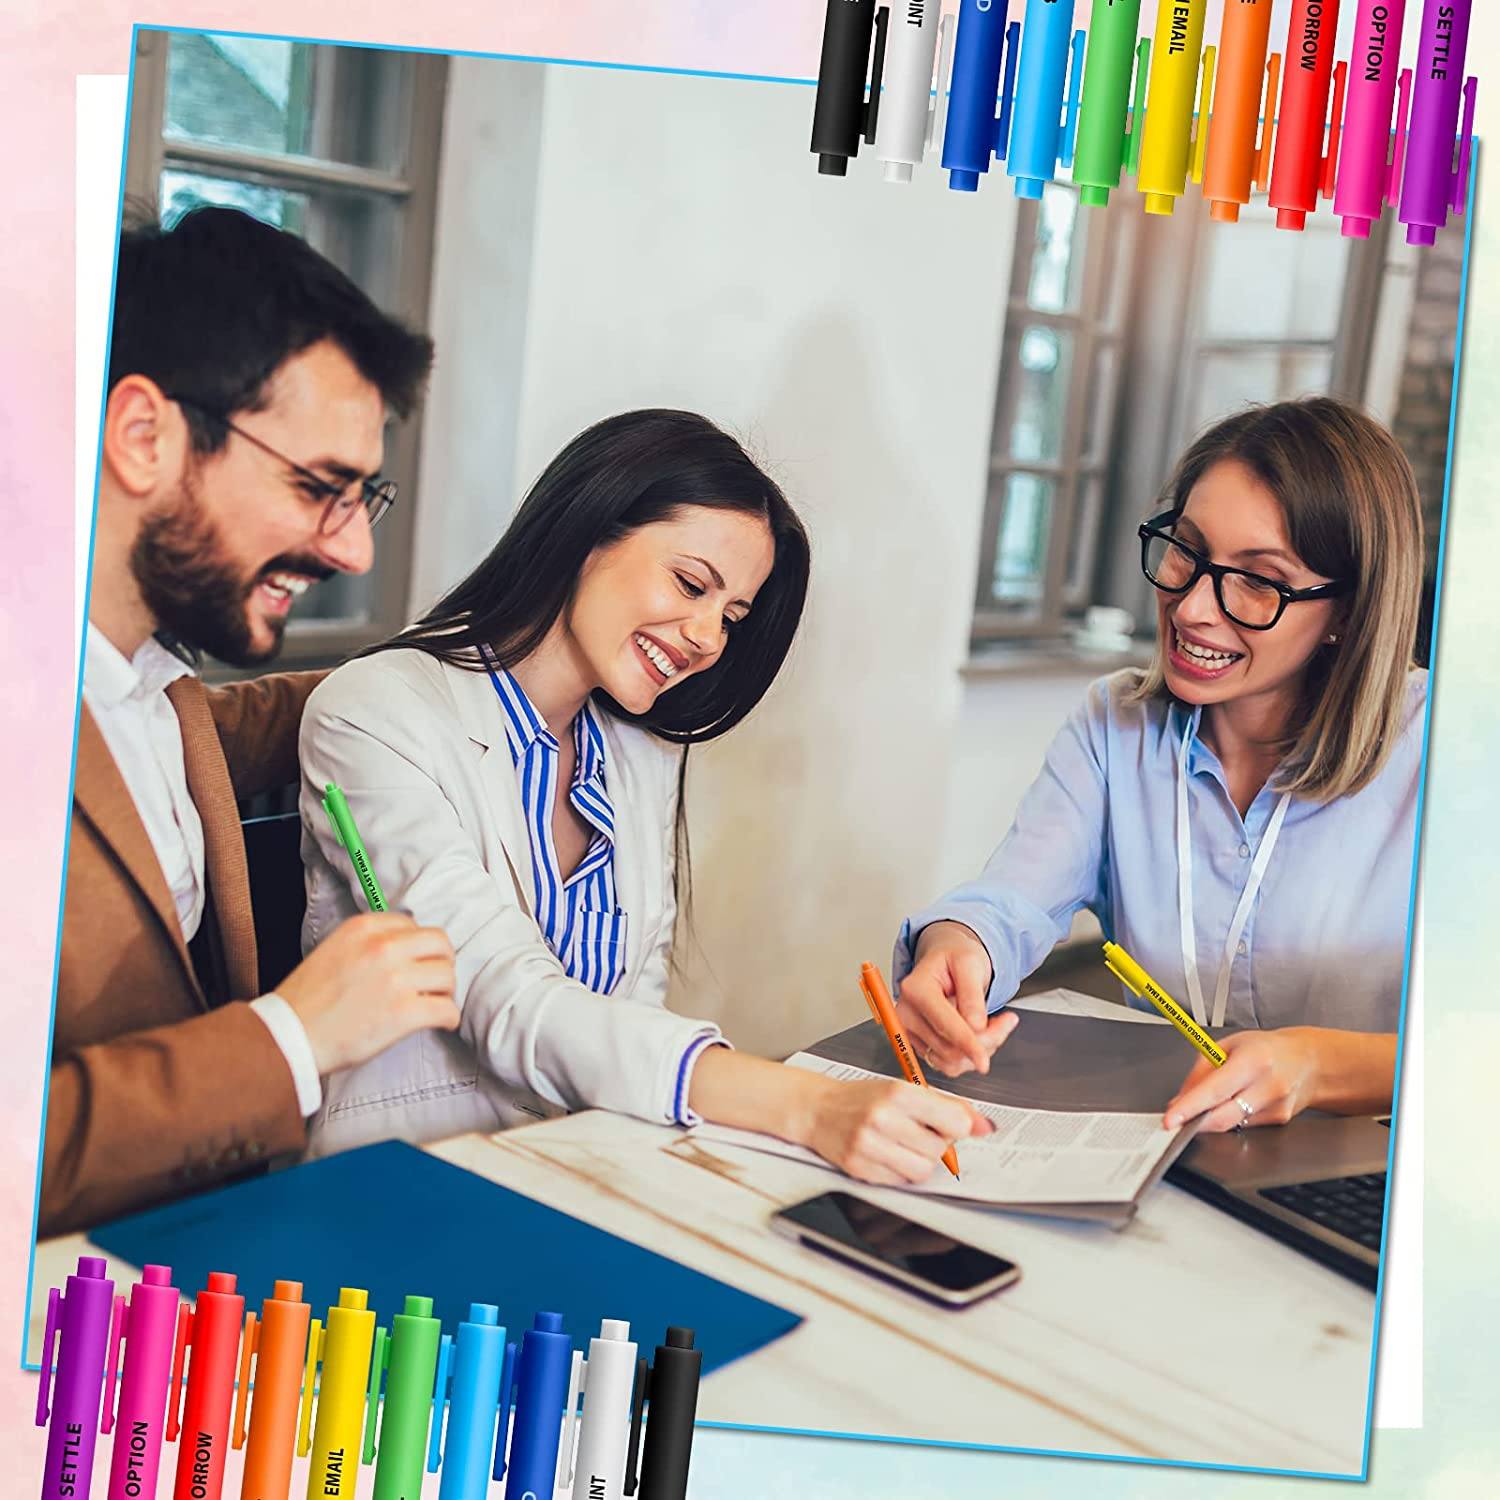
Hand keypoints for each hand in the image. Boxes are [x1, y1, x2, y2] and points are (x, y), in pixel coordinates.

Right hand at [277, 912, 459, 1075]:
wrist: (287, 1038)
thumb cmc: (307, 1001)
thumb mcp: (335, 950)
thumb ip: (369, 943)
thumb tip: (405, 949)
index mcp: (364, 928)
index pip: (414, 926)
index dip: (418, 948)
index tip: (415, 964)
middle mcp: (383, 947)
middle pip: (440, 944)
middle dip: (441, 963)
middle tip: (434, 982)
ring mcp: (395, 978)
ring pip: (447, 976)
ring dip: (444, 992)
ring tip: (433, 1004)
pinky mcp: (404, 1012)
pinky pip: (447, 1009)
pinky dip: (448, 1018)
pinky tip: (440, 1023)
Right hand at [802, 1074, 993, 1185]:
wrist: (817, 1109)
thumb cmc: (863, 1098)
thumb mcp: (904, 1089)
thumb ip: (947, 1106)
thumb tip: (985, 1126)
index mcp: (898, 1093)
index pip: (954, 1121)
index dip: (956, 1125)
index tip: (946, 1122)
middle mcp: (882, 1118)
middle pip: (939, 1149)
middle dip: (936, 1143)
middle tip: (917, 1131)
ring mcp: (868, 1146)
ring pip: (922, 1170)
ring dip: (919, 1160)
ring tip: (903, 1144)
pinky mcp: (859, 1168)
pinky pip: (900, 1181)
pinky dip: (900, 1171)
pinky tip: (887, 1154)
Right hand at [897, 922, 1015, 1075]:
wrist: (946, 961)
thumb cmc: (955, 957)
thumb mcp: (970, 963)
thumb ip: (972, 994)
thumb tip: (975, 1025)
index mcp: (915, 989)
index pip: (944, 1026)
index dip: (968, 1045)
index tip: (984, 1061)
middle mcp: (906, 1013)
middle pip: (949, 1048)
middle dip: (984, 1042)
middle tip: (1006, 1022)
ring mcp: (910, 1031)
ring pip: (949, 1061)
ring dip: (978, 1051)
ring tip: (992, 1025)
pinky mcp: (918, 1044)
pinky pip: (947, 1064)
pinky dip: (968, 1055)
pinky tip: (978, 1034)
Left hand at [1163, 1029, 1324, 1132]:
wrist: (1308, 1061)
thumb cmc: (1265, 1049)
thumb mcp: (1228, 1045)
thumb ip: (1201, 1071)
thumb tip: (1179, 1099)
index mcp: (1253, 1060)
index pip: (1215, 1090)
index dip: (1189, 1108)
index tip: (1170, 1120)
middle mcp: (1268, 1086)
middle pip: (1223, 1116)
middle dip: (1194, 1123)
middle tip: (1174, 1122)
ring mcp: (1276, 1107)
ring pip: (1231, 1124)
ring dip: (1209, 1120)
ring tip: (1202, 1106)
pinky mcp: (1279, 1121)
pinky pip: (1243, 1125)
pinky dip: (1228, 1118)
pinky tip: (1230, 1104)